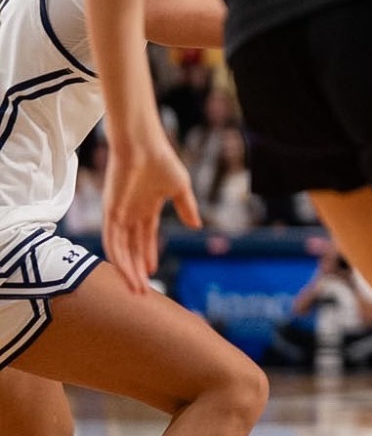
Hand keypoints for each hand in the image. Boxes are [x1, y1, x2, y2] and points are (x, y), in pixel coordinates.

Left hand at [102, 124, 199, 292]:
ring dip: (128, 270)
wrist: (143, 145)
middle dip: (137, 269)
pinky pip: (111, 240)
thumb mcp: (180, 188)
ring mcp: (118, 214)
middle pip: (131, 248)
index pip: (145, 237)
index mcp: (146, 208)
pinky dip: (118, 257)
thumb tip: (197, 227)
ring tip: (136, 288)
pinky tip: (126, 271)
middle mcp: (129, 214)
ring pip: (121, 249)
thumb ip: (186, 208)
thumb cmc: (161, 160)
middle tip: (143, 290)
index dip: (148, 255)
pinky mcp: (110, 211)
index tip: (152, 272)